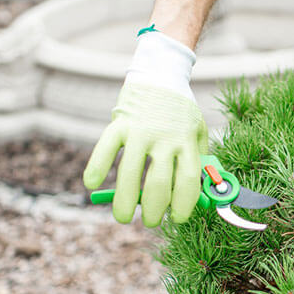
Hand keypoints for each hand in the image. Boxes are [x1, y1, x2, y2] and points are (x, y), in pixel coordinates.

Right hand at [83, 30, 207, 226]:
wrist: (161, 72)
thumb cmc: (181, 110)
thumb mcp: (198, 132)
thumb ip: (200, 160)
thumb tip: (201, 195)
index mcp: (187, 142)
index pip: (187, 182)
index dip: (184, 205)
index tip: (178, 218)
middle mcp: (165, 137)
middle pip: (159, 184)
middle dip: (155, 210)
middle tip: (151, 221)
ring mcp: (141, 129)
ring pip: (130, 173)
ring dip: (125, 201)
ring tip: (123, 217)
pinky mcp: (121, 122)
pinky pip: (106, 147)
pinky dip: (96, 167)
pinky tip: (92, 184)